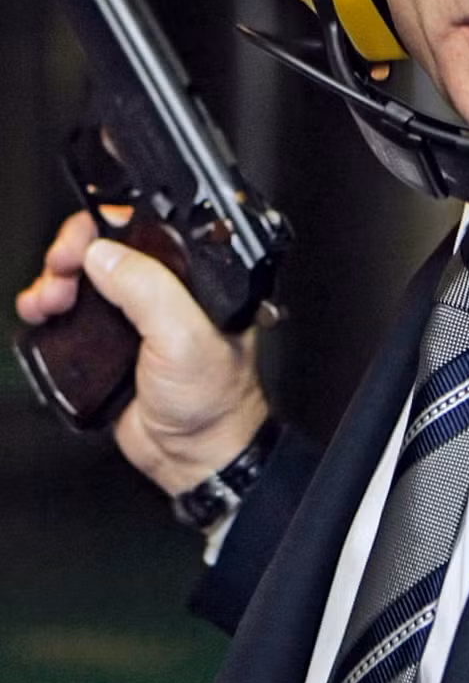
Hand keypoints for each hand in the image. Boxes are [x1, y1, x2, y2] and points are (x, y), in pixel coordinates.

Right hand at [17, 210, 270, 495]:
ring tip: (47, 299)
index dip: (109, 225)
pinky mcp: (110, 342)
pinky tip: (40, 312)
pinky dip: (51, 306)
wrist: (196, 456)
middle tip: (60, 269)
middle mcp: (166, 288)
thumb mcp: (184, 337)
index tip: (81, 240)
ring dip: (56, 280)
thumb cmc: (214, 398)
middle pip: (108, 248)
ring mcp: (135, 315)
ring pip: (85, 278)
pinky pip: (73, 312)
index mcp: (195, 276)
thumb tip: (105, 254)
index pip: (148, 228)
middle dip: (74, 252)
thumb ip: (148, 290)